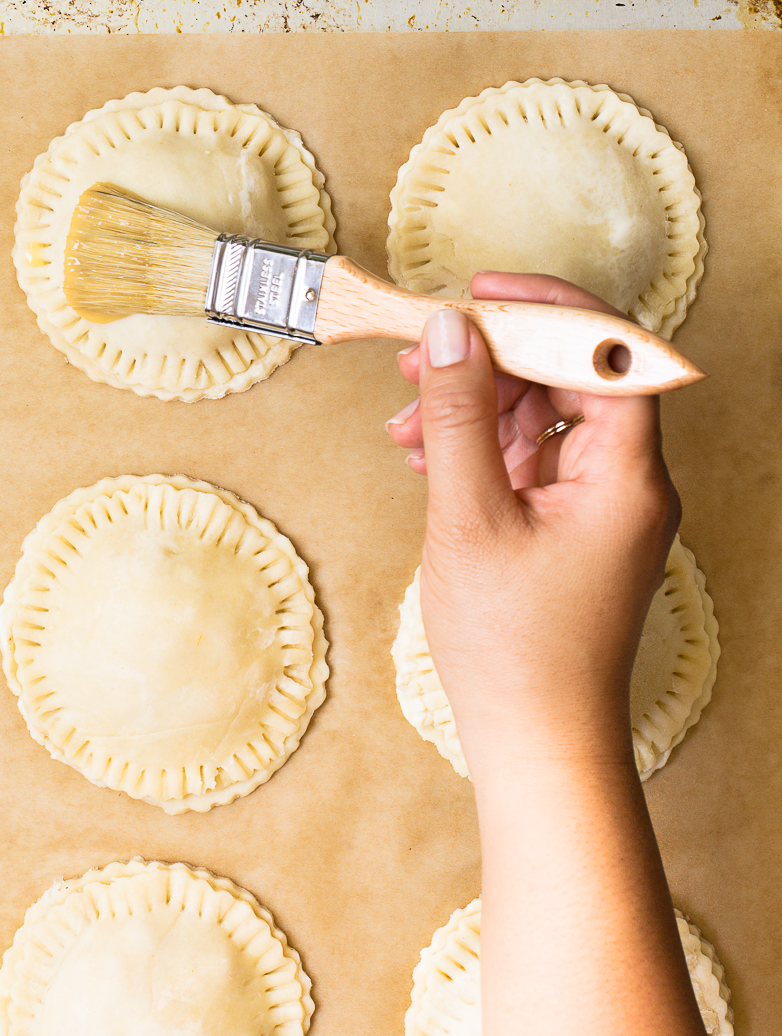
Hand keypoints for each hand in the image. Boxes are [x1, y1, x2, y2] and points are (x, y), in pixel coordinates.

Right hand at [385, 273, 681, 781]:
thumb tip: (454, 329)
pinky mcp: (575, 528)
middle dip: (491, 359)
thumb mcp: (468, 517)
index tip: (481, 291)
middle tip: (419, 361)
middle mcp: (630, 482)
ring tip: (405, 425)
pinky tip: (425, 458)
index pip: (610, 351)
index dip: (548, 307)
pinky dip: (479, 447)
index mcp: (627, 475)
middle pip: (571, 376)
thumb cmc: (513, 648)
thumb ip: (459, 415)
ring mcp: (604, 507)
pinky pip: (533, 458)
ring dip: (474, 405)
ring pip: (544, 415)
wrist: (537, 744)